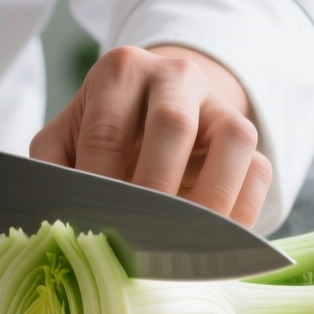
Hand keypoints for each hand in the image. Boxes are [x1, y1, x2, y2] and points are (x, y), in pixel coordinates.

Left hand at [30, 45, 270, 226]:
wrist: (154, 103)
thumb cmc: (104, 128)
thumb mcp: (67, 135)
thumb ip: (53, 166)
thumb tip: (56, 214)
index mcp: (120, 72)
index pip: (108, 130)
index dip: (101, 182)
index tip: (94, 224)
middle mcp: (174, 76)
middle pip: (173, 125)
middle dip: (156, 187)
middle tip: (140, 235)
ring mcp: (218, 103)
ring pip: (233, 138)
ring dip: (212, 197)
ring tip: (188, 240)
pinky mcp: (248, 132)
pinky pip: (260, 168)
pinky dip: (243, 209)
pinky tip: (216, 239)